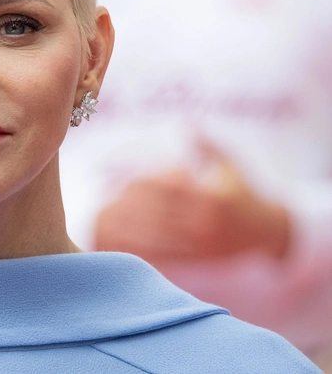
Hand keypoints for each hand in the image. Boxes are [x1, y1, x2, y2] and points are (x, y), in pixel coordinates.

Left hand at [94, 143, 289, 262]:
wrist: (269, 231)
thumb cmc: (244, 192)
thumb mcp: (230, 166)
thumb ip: (206, 145)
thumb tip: (186, 121)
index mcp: (211, 195)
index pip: (168, 188)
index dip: (142, 184)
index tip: (123, 182)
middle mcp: (207, 220)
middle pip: (159, 213)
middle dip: (132, 208)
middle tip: (109, 203)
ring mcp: (203, 242)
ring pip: (160, 236)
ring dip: (133, 231)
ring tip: (111, 224)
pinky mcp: (200, 258)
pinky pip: (167, 256)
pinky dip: (145, 251)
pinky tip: (127, 246)